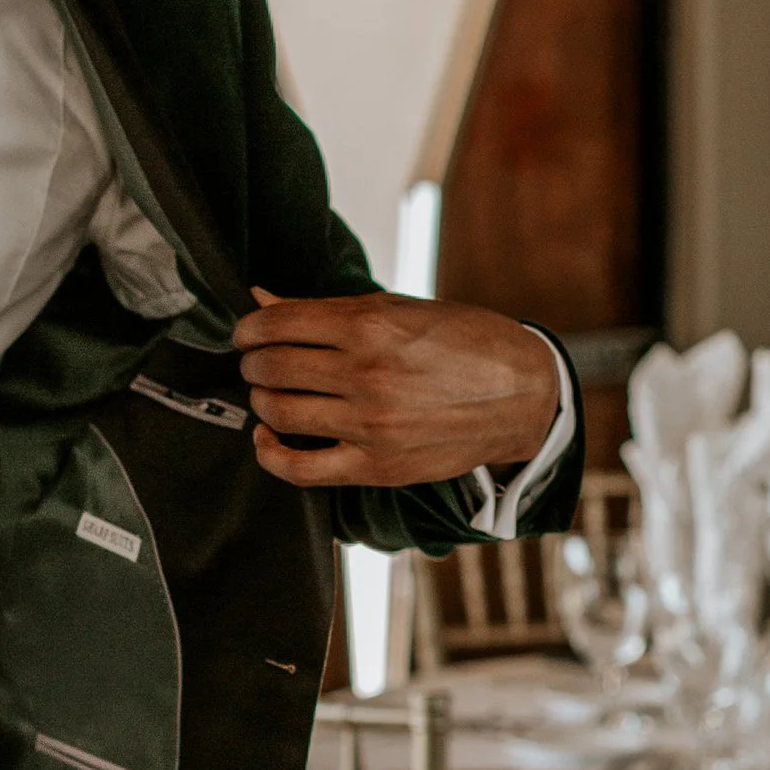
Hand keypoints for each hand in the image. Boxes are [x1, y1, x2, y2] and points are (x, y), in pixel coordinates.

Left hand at [231, 290, 559, 490]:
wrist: (523, 395)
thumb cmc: (464, 343)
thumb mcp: (399, 308)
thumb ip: (326, 309)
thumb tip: (262, 300)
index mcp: (371, 324)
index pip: (278, 323)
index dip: (249, 328)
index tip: (246, 333)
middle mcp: (367, 373)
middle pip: (272, 367)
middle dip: (253, 362)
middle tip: (258, 361)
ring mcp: (370, 423)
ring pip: (279, 412)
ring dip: (262, 399)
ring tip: (271, 392)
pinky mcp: (377, 466)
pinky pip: (301, 469)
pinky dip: (271, 454)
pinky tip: (268, 437)